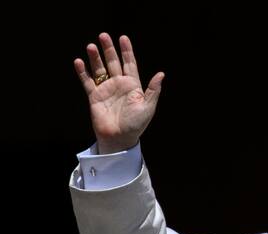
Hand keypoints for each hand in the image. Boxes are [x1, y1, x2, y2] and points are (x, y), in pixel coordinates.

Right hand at [73, 33, 163, 153]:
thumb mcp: (148, 107)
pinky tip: (79, 62)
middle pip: (113, 63)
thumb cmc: (136, 125)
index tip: (123, 38)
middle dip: (109, 49)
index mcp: (133, 86)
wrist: (119, 138)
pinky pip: (88, 82)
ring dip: (95, 58)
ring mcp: (106, 90)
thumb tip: (161, 74)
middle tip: (103, 35)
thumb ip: (153, 90)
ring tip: (91, 46)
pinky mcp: (94, 97)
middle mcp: (119, 85)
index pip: (130, 64)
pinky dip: (83, 72)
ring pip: (100, 69)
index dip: (127, 51)